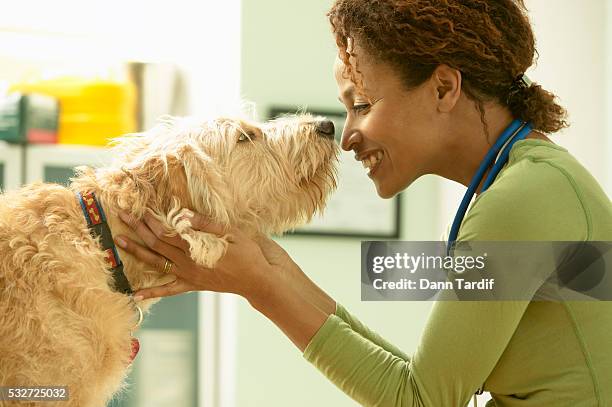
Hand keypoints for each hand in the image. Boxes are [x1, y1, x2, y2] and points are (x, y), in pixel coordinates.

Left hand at [114, 210, 278, 303]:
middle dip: (139, 229)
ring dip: (137, 252)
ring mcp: (188, 276)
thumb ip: (205, 224)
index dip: (153, 221)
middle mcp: (187, 263)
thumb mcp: (230, 233)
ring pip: (157, 263)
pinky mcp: (192, 285)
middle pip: (157, 244)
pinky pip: (168, 290)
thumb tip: (182, 214)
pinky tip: (135, 295)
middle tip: (123, 216)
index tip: (141, 209)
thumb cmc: (247, 254)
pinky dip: (151, 292)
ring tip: (120, 242)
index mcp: (196, 249)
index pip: (168, 232)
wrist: (258, 280)